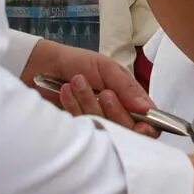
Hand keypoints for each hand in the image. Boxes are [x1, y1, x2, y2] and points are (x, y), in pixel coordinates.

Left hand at [20, 39, 158, 137]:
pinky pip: (82, 126)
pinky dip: (74, 106)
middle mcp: (116, 115)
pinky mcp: (77, 128)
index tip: (140, 125)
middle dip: (115, 111)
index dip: (147, 129)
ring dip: (90, 103)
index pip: (148, 124)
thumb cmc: (79, 62)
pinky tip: (66, 91)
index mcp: (130, 100)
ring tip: (77, 82)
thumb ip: (127, 87)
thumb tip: (147, 109)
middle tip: (104, 93)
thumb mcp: (107, 68)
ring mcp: (96, 123)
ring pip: (104, 128)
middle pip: (128, 130)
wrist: (45, 65)